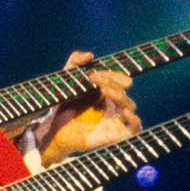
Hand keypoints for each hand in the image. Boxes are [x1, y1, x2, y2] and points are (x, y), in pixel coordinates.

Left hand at [37, 50, 140, 164]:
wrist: (54, 129)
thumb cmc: (63, 106)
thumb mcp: (67, 80)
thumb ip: (75, 63)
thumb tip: (89, 55)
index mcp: (106, 91)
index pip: (117, 79)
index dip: (109, 74)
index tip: (92, 74)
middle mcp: (112, 104)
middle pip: (123, 91)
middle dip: (112, 82)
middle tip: (95, 80)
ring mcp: (114, 119)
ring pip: (130, 106)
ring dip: (121, 97)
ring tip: (105, 91)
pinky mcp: (114, 136)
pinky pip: (134, 130)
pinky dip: (135, 121)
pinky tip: (125, 113)